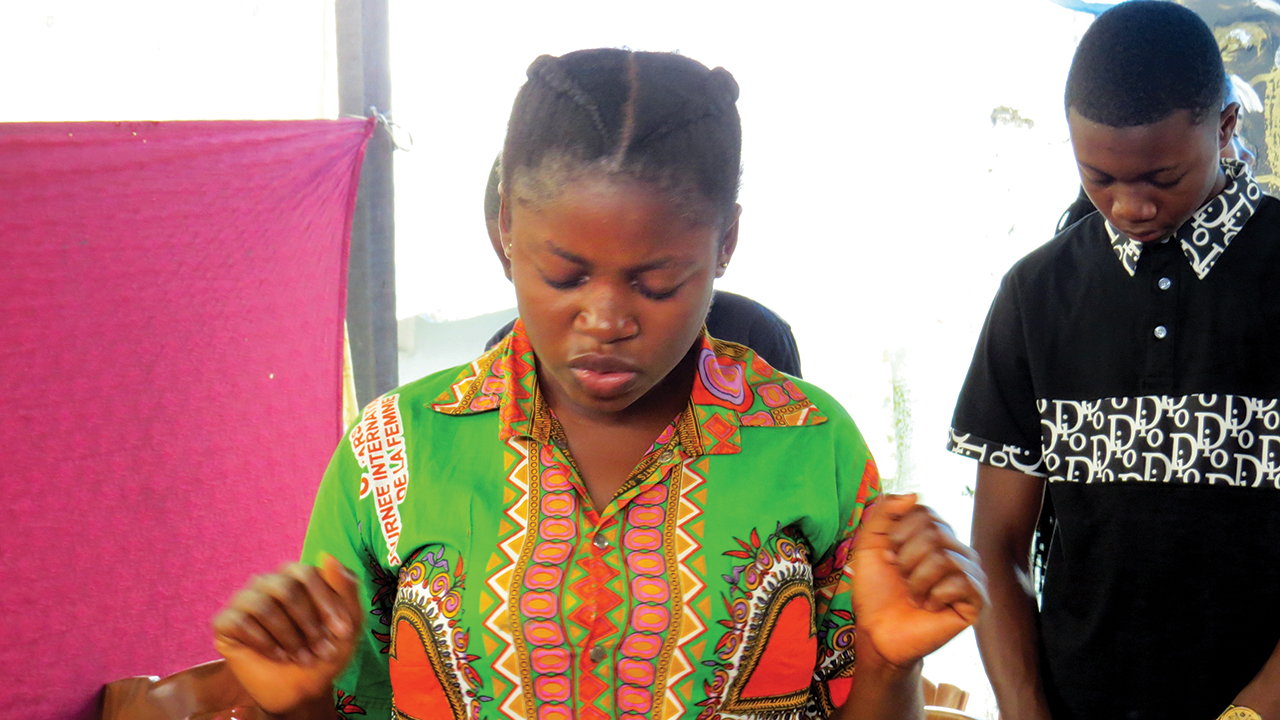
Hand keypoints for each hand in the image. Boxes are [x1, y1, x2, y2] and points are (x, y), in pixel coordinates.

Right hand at [212, 554, 361, 713]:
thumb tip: (328, 556)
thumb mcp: (350, 623)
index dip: (325, 602)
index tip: (342, 631)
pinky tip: (278, 656)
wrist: (304, 690)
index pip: (306, 572)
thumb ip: (346, 588)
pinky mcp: (225, 622)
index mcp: (296, 575)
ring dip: (287, 636)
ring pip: (262, 605)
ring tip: (299, 656)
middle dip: (307, 623)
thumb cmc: (327, 653)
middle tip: (319, 650)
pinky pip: (238, 622)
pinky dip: (263, 643)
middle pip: (284, 588)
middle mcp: (268, 582)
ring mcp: (244, 600)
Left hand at [852, 494, 987, 666]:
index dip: (898, 535)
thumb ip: (885, 513)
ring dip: (917, 580)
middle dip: (906, 559)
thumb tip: (915, 494)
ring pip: (944, 557)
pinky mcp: (976, 600)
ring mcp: (969, 574)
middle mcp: (956, 549)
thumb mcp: (869, 545)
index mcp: (934, 534)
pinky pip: (961, 582)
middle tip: (902, 579)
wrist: (878, 632)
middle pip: (934, 532)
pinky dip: (934, 595)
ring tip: (914, 595)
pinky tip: (929, 606)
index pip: (924, 512)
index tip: (890, 557)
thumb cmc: (875, 591)